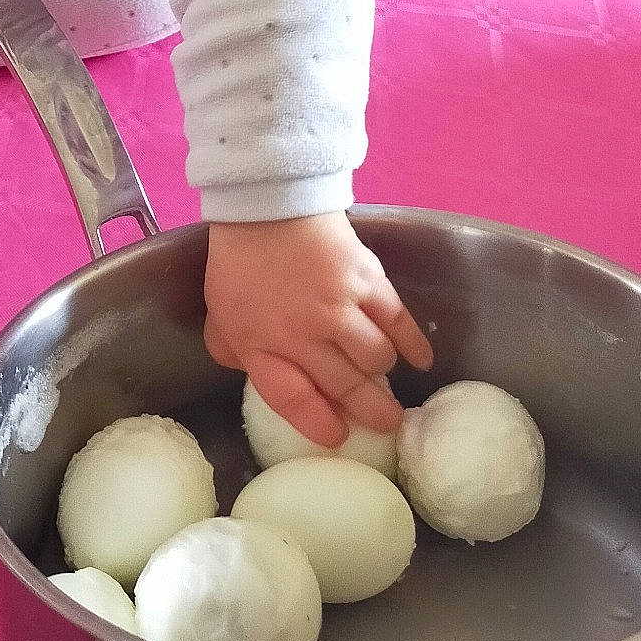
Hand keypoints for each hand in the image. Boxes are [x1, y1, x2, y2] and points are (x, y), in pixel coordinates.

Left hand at [204, 210, 432, 449]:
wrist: (268, 204)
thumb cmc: (240, 261)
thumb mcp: (220, 313)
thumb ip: (233, 348)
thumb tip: (246, 372)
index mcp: (261, 345)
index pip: (292, 399)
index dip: (318, 424)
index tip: (338, 437)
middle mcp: (304, 335)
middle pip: (347, 387)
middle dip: (371, 413)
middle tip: (386, 424)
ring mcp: (340, 308)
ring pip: (376, 359)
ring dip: (383, 374)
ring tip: (386, 378)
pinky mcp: (368, 282)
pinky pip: (399, 322)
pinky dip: (413, 345)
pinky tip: (419, 360)